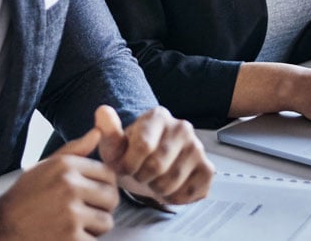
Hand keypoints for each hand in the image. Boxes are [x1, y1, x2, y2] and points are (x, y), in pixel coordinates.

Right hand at [0, 126, 118, 239]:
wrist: (1, 226)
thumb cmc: (25, 197)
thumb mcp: (46, 166)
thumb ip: (75, 150)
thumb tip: (98, 133)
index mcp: (66, 166)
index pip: (109, 174)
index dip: (103, 187)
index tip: (90, 195)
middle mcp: (70, 186)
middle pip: (112, 198)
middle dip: (101, 207)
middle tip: (83, 213)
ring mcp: (71, 214)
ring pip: (106, 222)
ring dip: (94, 228)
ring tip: (73, 225)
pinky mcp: (71, 239)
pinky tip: (67, 237)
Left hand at [95, 105, 213, 205]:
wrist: (148, 164)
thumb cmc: (130, 154)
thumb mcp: (113, 145)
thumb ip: (108, 132)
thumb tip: (103, 112)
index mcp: (158, 116)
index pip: (144, 146)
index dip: (129, 165)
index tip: (125, 166)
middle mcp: (182, 127)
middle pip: (157, 166)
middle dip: (142, 178)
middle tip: (140, 175)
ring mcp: (197, 147)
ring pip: (172, 182)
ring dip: (157, 189)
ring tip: (153, 180)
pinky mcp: (207, 168)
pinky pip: (191, 191)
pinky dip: (176, 198)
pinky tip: (168, 189)